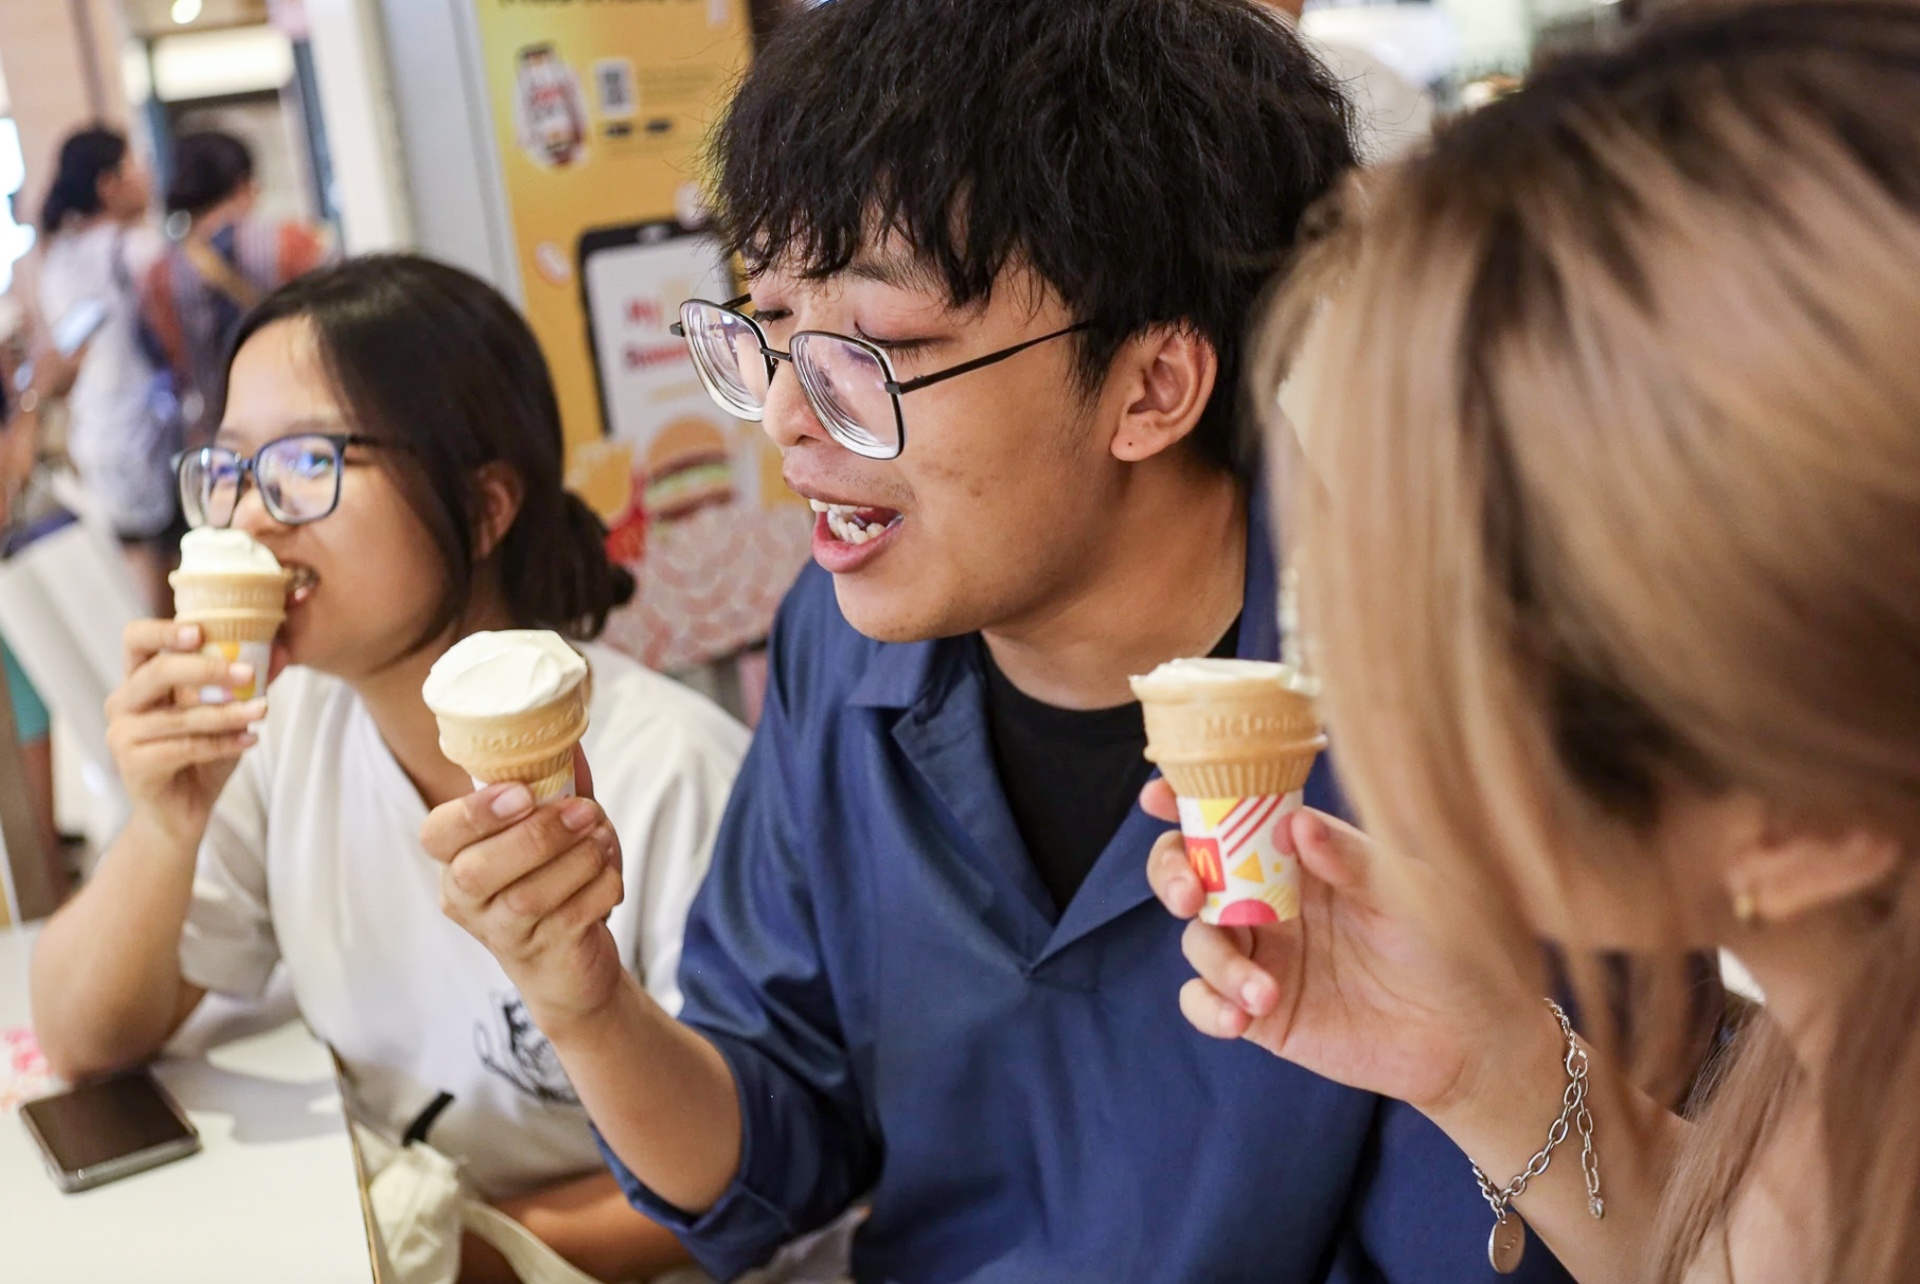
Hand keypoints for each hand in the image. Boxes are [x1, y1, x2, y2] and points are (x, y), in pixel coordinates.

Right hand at [105, 620, 264, 849]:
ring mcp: (122, 735)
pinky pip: (187, 747)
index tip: (200, 630)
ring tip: (263, 710)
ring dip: (228, 713)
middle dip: (208, 669)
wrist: (180, 814)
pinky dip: (224, 743)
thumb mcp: (226, 714)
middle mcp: (122, 703)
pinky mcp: (134, 765)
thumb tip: (280, 652)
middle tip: (249, 673)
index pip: (136, 640)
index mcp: (139, 681)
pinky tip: (251, 740)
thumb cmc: (201, 756)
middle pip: (158, 672)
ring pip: (182, 716)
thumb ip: (246, 684)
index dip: (164, 631)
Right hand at [422, 750, 626, 1033]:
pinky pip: (571, 918)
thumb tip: (569, 738)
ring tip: (603, 839)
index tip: (522, 792)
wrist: (569, 961)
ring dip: (577, 859)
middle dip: (538, 835)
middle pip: (478, 871)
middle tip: (583, 812)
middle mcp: (467, 899)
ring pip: (528, 897)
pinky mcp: (544, 956)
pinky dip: (600, 887)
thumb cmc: (555, 880)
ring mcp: (502, 933)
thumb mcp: (553, 827)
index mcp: (457, 858)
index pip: (438, 834)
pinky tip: (609, 873)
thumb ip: (556, 786)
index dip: (475, 812)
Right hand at [1143, 779, 1560, 1123]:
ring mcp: (1263, 956)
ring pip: (1198, 940)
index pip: (1237, 816)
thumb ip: (1351, 861)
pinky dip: (1207, 1005)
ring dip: (1214, 960)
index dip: (1192, 801)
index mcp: (1303, 857)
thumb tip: (1298, 825)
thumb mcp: (1408, 895)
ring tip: (1261, 993)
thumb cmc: (1452, 947)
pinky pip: (1205, 1001)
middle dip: (1174, 874)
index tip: (1159, 797)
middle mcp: (1272, 900)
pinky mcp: (1261, 1012)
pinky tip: (1239, 1018)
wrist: (1472, 1041)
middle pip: (1194, 872)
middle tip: (1191, 894)